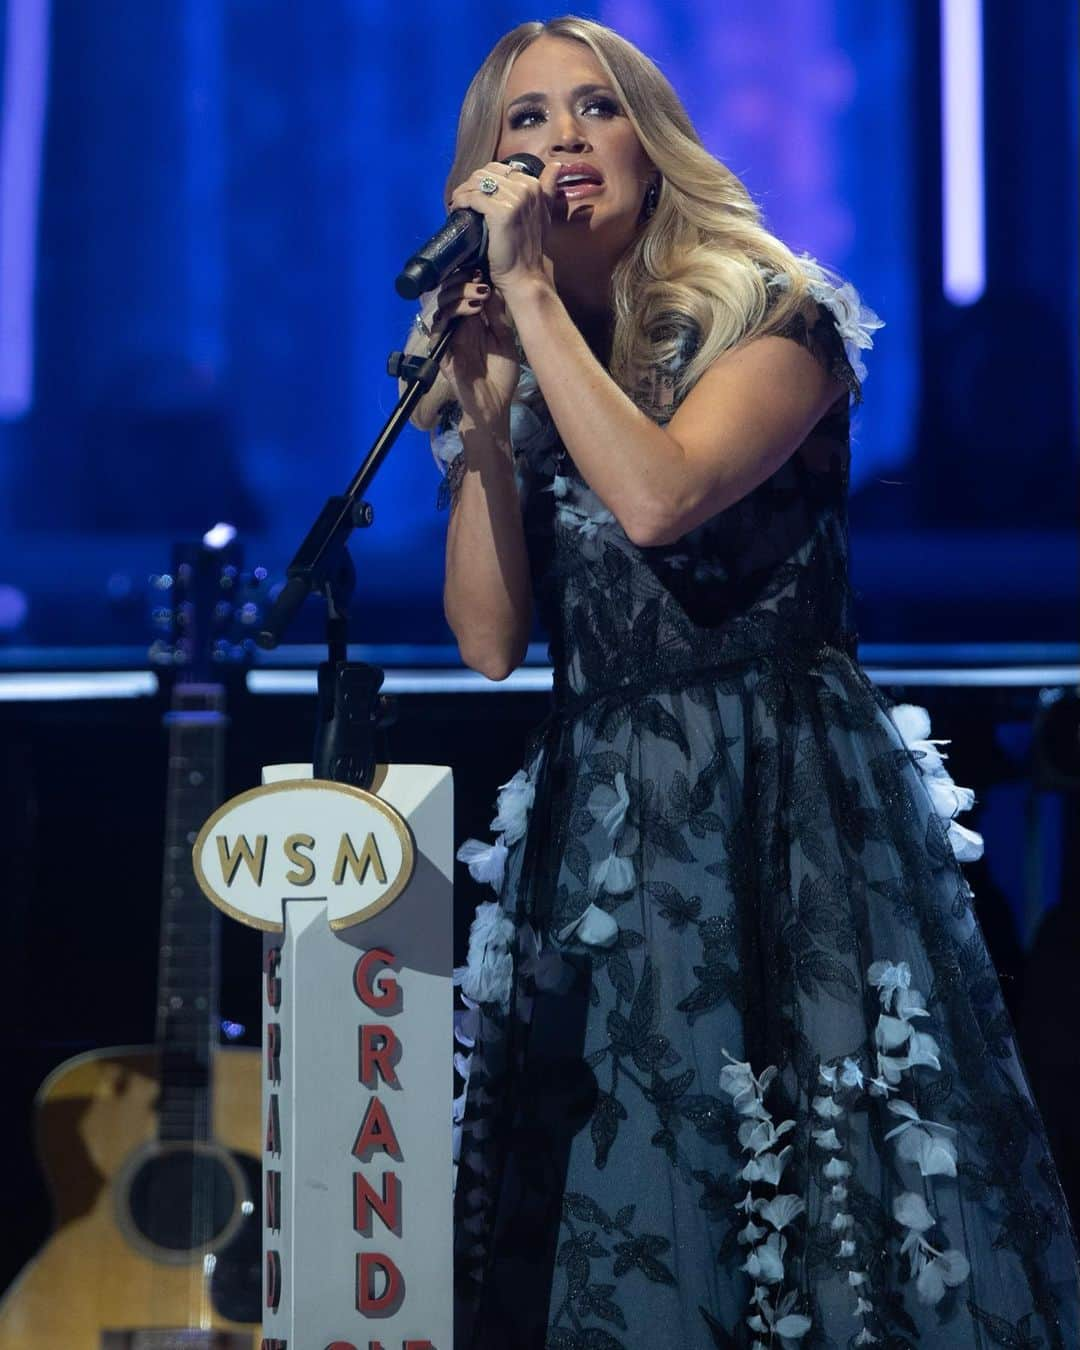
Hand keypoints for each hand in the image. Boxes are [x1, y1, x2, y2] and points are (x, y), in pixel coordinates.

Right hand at [427, 267, 520, 433]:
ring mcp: (449, 339)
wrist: (495, 405)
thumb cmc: (502, 375)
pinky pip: (437, 330)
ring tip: (479, 296)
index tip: (484, 271)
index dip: (469, 278)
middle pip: (449, 294)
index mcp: (472, 322)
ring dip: (459, 296)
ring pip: (441, 307)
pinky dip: (450, 316)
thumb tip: (493, 287)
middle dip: (463, 283)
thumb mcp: (506, 340)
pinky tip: (470, 313)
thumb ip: (498, 316)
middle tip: (480, 282)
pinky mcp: (443, 354)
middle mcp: (458, 327)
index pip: (463, 292)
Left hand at [448, 160, 562, 291]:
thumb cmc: (528, 249)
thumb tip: (557, 164)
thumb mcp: (544, 214)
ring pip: (478, 182)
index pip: (499, 170)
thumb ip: (548, 188)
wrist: (524, 275)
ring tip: (458, 204)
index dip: (483, 180)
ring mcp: (515, 199)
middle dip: (470, 184)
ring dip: (463, 191)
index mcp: (534, 185)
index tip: (474, 195)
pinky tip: (457, 210)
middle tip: (462, 200)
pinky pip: (474, 197)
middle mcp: (527, 188)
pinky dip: (461, 201)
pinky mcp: (501, 212)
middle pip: (486, 172)